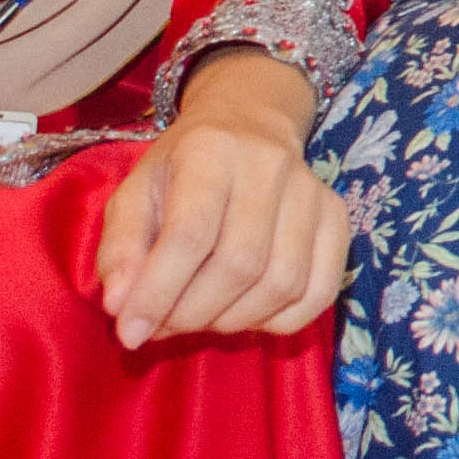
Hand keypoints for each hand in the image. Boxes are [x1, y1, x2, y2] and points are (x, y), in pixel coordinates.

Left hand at [92, 53, 352, 351]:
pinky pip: (319, 293)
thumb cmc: (182, 169)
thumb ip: (120, 248)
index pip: (190, 234)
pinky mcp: (338, 218)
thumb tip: (120, 307)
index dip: (158, 293)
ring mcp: (312, 192)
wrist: (247, 126)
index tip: (131, 332)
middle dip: (193, 313)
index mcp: (210, 150)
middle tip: (165, 326)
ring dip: (233, 321)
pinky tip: (247, 315)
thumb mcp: (135, 193)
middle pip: (239, 264)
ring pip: (281, 284)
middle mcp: (270, 165)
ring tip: (202, 318)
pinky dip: (280, 322)